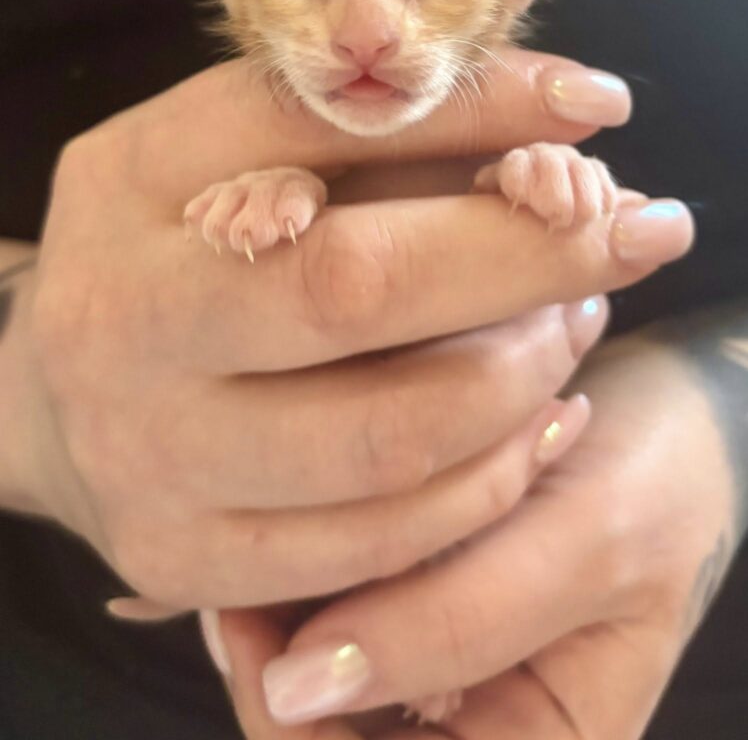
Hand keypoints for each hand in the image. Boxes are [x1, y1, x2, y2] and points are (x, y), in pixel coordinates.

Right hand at [8, 49, 690, 610]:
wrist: (55, 394)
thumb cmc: (171, 254)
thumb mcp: (230, 156)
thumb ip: (375, 134)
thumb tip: (564, 119)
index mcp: (133, 183)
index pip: (318, 124)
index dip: (473, 112)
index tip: (597, 105)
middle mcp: (125, 321)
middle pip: (358, 289)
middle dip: (527, 258)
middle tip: (625, 234)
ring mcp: (152, 457)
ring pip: (390, 439)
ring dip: (524, 378)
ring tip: (573, 325)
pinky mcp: (190, 559)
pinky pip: (379, 545)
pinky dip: (489, 482)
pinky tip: (532, 424)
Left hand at [214, 331, 732, 739]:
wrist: (665, 420)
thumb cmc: (649, 481)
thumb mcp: (589, 544)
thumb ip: (463, 621)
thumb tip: (301, 688)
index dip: (296, 726)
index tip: (249, 626)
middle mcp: (481, 726)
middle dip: (274, 667)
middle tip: (241, 577)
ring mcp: (440, 671)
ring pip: (320, 682)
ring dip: (279, 614)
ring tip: (267, 533)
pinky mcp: (415, 609)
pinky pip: (333, 618)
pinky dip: (303, 574)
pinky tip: (295, 516)